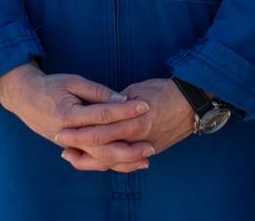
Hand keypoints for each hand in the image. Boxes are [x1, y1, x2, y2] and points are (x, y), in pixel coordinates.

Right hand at [0, 63, 152, 169]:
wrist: (24, 98)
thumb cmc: (50, 86)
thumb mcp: (72, 81)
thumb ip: (97, 92)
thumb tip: (121, 99)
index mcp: (68, 115)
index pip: (103, 115)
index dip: (125, 110)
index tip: (145, 106)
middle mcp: (68, 135)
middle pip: (103, 146)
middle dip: (129, 146)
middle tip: (151, 144)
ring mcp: (68, 145)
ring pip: (99, 158)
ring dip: (123, 160)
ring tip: (145, 158)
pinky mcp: (70, 149)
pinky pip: (93, 160)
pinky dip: (111, 162)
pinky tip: (127, 161)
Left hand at [55, 77, 195, 172]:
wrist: (193, 102)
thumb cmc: (165, 90)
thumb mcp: (137, 89)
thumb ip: (116, 102)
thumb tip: (99, 107)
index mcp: (132, 118)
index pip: (99, 128)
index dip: (78, 130)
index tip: (61, 128)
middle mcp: (137, 136)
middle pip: (102, 148)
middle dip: (79, 147)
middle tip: (61, 145)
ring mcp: (144, 147)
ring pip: (112, 161)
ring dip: (91, 160)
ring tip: (72, 157)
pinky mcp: (150, 151)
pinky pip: (126, 163)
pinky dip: (110, 164)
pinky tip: (97, 161)